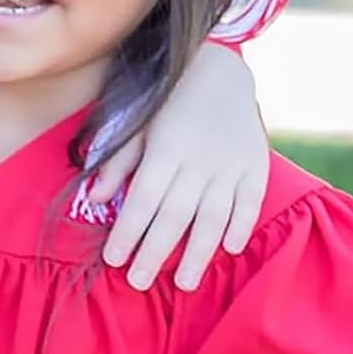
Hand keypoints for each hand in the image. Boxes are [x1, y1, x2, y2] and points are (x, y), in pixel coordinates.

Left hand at [93, 43, 268, 291]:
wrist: (219, 70)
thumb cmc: (168, 104)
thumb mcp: (136, 126)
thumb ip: (117, 162)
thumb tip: (95, 198)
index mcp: (164, 149)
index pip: (143, 199)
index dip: (128, 232)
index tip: (113, 259)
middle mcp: (198, 160)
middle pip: (175, 214)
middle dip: (155, 252)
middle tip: (139, 282)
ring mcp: (231, 163)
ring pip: (214, 215)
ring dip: (198, 252)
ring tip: (183, 283)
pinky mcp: (257, 164)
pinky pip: (251, 200)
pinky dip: (242, 225)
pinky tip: (229, 249)